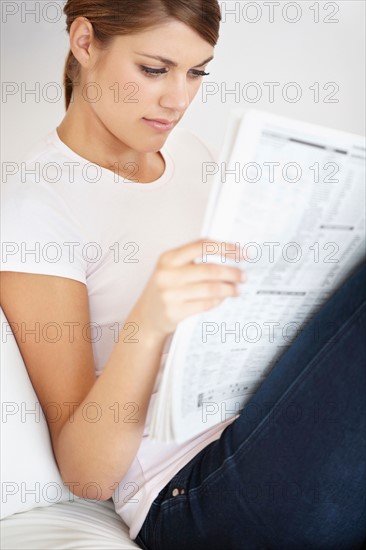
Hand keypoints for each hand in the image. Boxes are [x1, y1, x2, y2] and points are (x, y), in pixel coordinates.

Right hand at [131, 237, 245, 337]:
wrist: (146, 317)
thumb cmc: (165, 290)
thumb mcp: (171, 269)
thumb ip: (194, 261)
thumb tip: (229, 256)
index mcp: (168, 258)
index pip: (202, 246)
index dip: (225, 248)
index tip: (242, 252)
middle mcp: (167, 274)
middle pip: (210, 269)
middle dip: (232, 272)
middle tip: (243, 275)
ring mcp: (170, 294)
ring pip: (210, 288)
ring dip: (229, 289)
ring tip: (236, 289)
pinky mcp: (174, 311)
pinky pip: (206, 304)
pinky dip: (219, 301)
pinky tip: (223, 299)